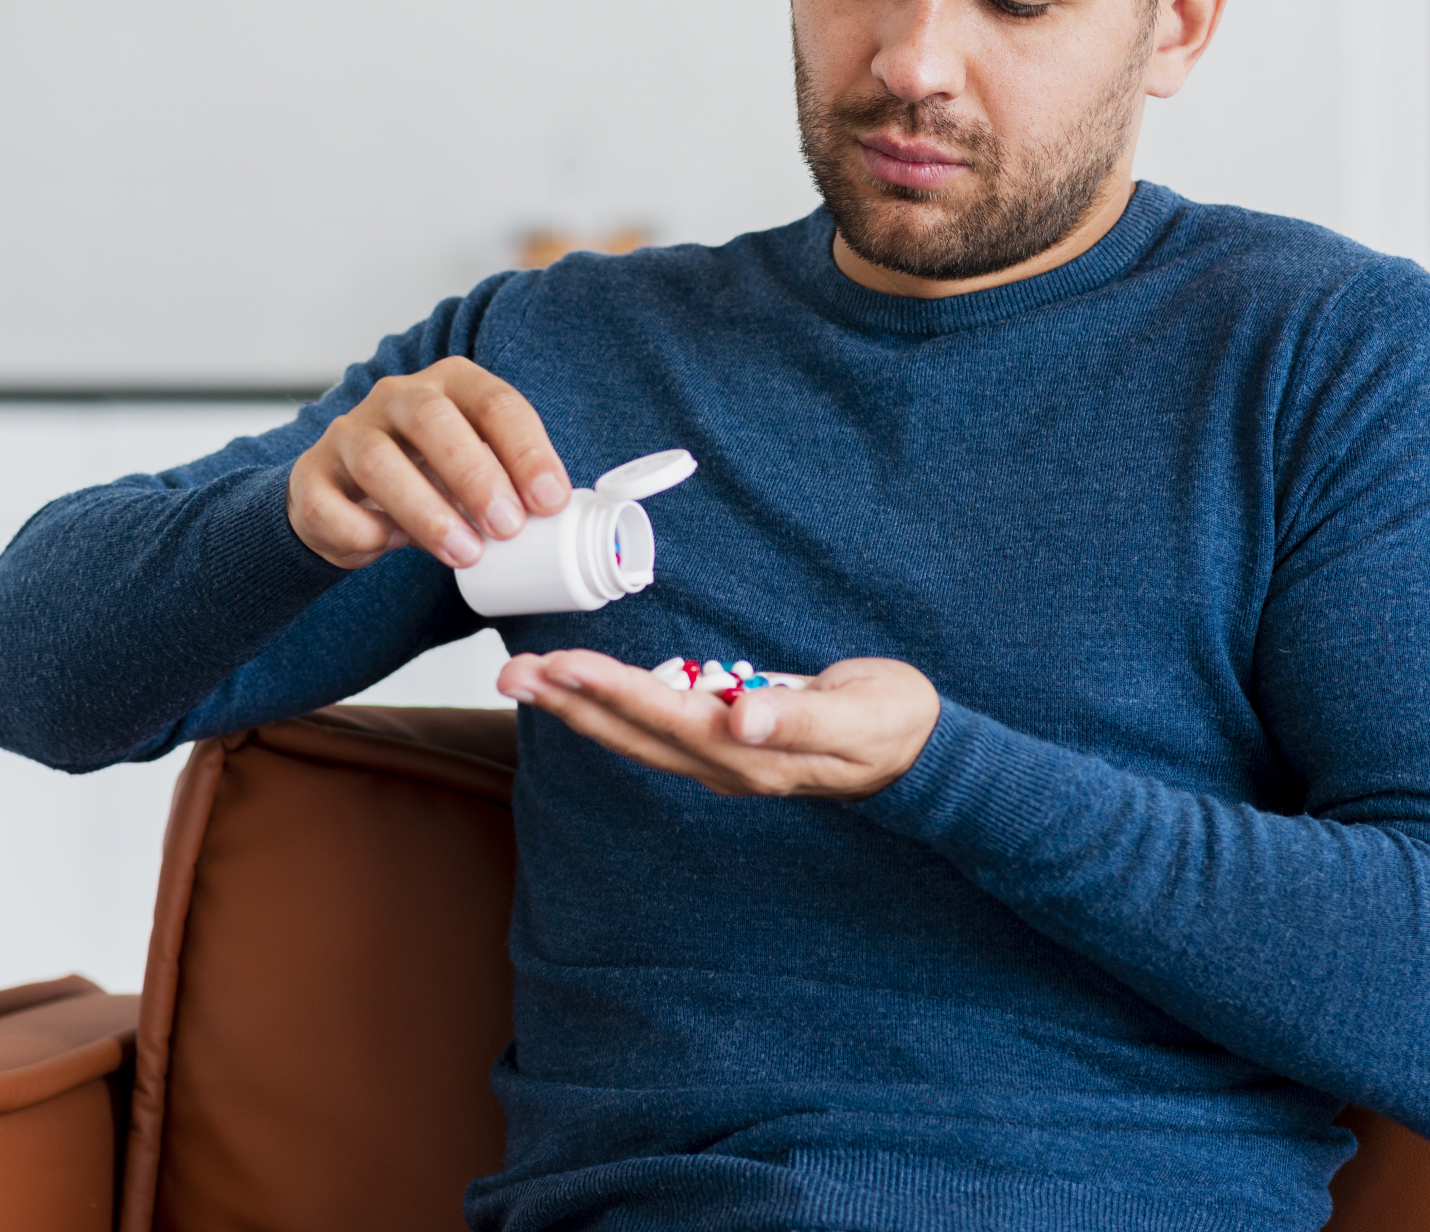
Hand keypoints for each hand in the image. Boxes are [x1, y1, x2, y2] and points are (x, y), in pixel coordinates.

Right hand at [288, 357, 572, 569]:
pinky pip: (330, 504)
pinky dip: (364, 532)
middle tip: (507, 527)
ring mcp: (348, 433)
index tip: (550, 501)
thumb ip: (510, 482)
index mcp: (450, 385)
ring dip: (426, 511)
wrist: (344, 497)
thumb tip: (559, 519)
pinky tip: (390, 547)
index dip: (527, 450)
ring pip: (378, 460)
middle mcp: (396, 397)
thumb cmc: (427, 478)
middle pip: (433, 419)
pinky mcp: (310, 476)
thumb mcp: (475, 467)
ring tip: (465, 554)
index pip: (494, 402)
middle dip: (476, 475)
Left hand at [497, 650, 940, 798]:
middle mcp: (724, 763)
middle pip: (632, 734)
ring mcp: (720, 759)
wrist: (917, 753)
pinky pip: (653, 728)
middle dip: (569, 702)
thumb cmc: (891, 725)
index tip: (564, 666)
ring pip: (634, 734)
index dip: (612, 692)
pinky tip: (582, 691)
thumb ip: (798, 719)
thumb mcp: (858, 718)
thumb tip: (742, 717)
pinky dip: (611, 708)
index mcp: (752, 754)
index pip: (668, 718)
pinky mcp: (723, 744)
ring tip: (529, 678)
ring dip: (579, 707)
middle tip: (512, 673)